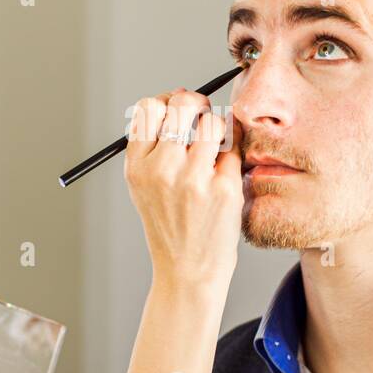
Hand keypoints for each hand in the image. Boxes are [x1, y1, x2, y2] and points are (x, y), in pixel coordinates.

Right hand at [123, 87, 243, 286]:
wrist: (188, 271)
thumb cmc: (170, 225)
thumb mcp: (144, 187)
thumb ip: (153, 147)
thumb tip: (177, 100)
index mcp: (137, 167)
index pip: (149, 108)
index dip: (167, 101)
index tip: (178, 111)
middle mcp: (162, 170)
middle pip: (183, 104)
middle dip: (197, 103)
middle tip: (203, 116)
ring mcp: (195, 179)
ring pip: (213, 122)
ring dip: (218, 127)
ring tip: (216, 147)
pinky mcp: (224, 189)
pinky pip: (235, 147)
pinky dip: (234, 149)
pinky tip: (227, 165)